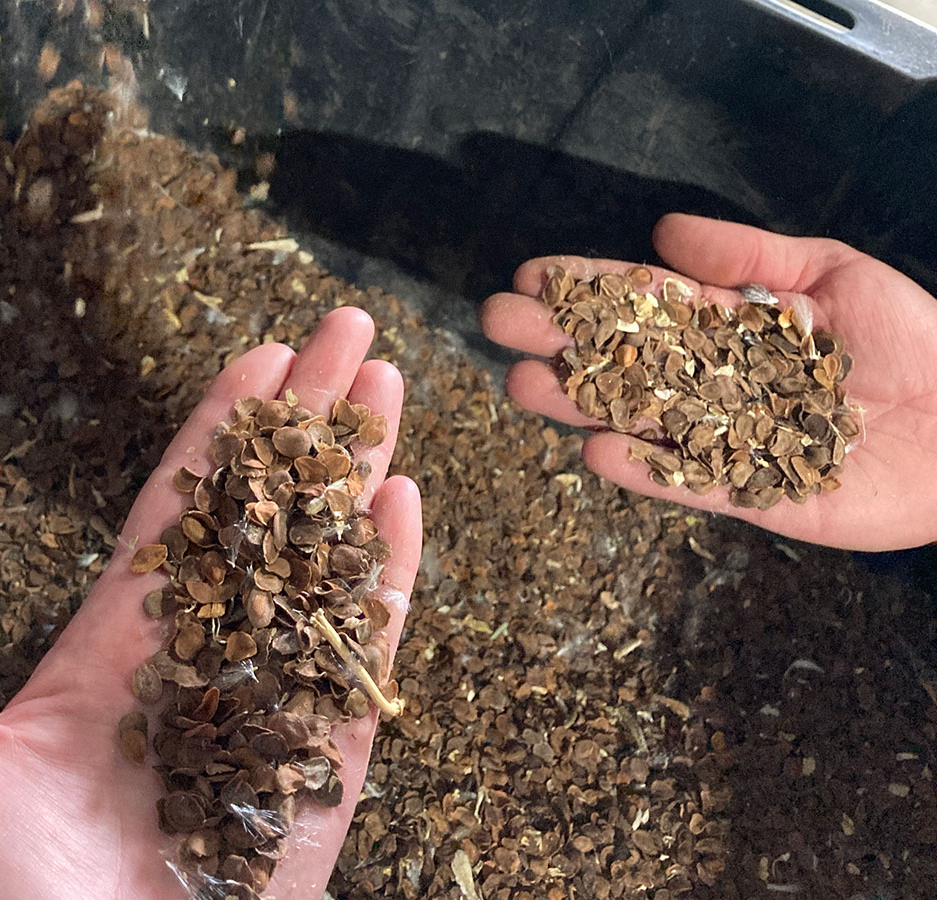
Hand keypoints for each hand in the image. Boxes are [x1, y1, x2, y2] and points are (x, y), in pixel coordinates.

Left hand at [0, 307, 421, 899]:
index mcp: (116, 646)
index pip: (181, 506)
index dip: (221, 428)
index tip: (259, 355)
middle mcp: (202, 657)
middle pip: (267, 508)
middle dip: (308, 419)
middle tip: (350, 330)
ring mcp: (270, 700)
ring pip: (325, 560)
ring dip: (355, 471)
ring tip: (387, 388)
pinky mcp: (326, 760)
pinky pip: (363, 652)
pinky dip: (387, 576)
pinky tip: (403, 500)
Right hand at [480, 213, 936, 550]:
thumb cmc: (916, 339)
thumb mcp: (835, 274)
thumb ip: (751, 254)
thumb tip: (663, 230)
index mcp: (731, 325)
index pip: (645, 302)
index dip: (589, 287)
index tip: (532, 274)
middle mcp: (715, 382)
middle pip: (626, 359)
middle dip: (562, 340)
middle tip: (497, 323)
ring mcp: (728, 439)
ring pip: (641, 418)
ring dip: (582, 403)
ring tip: (523, 384)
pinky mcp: (754, 494)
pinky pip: (691, 482)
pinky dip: (646, 470)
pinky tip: (597, 450)